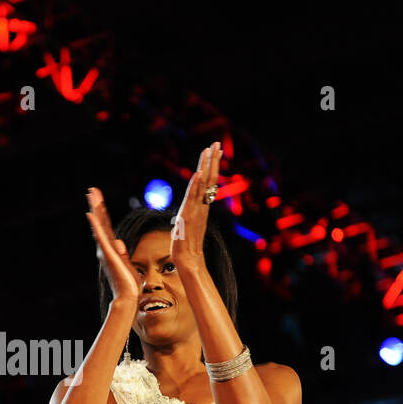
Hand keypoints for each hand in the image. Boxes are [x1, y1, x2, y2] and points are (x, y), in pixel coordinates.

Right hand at [86, 188, 139, 307]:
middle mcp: (106, 248)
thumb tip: (120, 243)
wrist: (127, 298)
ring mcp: (105, 251)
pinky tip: (90, 214)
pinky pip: (100, 237)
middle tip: (92, 190)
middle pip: (101, 222)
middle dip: (97, 205)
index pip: (106, 227)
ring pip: (99, 226)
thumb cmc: (129, 285)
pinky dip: (95, 225)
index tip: (99, 199)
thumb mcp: (128, 265)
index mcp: (112, 249)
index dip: (103, 213)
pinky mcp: (108, 254)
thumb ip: (123, 254)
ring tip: (91, 194)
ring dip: (95, 209)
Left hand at [171, 142, 221, 275]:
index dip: (210, 167)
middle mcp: (201, 206)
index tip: (214, 151)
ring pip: (203, 185)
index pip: (208, 183)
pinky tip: (199, 173)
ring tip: (210, 149)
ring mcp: (196, 210)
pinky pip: (193, 198)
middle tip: (216, 144)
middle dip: (212, 161)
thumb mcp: (187, 226)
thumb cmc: (186, 247)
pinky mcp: (189, 216)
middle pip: (209, 179)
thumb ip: (190, 217)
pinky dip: (196, 185)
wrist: (187, 260)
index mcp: (201, 207)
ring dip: (206, 166)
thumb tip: (186, 213)